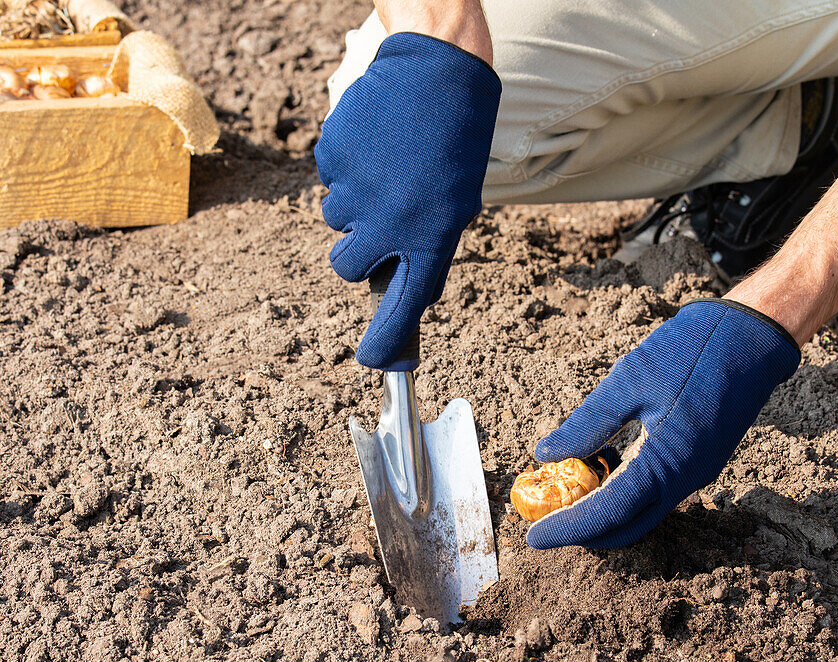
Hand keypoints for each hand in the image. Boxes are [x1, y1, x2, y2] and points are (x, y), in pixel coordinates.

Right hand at [314, 32, 500, 368]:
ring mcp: (358, 189)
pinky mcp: (333, 157)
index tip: (376, 363)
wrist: (436, 72)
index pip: (404, 304)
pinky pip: (329, 181)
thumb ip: (430, 247)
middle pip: (348, 268)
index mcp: (431, 236)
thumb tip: (408, 290)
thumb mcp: (458, 202)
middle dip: (358, 253)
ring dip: (355, 207)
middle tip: (379, 223)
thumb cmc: (455, 143)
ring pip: (337, 223)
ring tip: (387, 170)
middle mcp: (391, 220)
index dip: (387, 339)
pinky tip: (374, 146)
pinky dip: (346, 171)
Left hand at [528, 299, 800, 549]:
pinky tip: (607, 462)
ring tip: (570, 489)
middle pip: (628, 525)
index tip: (534, 537)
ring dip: (606, 510)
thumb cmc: (690, 350)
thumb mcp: (629, 381)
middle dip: (586, 532)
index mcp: (667, 462)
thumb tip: (547, 454)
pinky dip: (628, 491)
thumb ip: (589, 422)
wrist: (752, 337)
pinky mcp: (704, 461)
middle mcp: (687, 478)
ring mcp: (699, 473)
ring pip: (645, 511)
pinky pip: (660, 492)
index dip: (569, 528)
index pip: (609, 512)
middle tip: (547, 523)